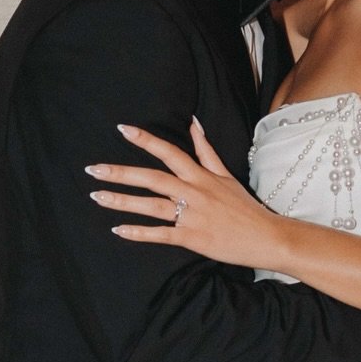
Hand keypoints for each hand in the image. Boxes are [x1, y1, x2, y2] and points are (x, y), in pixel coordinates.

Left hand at [87, 118, 285, 268]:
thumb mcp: (226, 175)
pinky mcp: (192, 238)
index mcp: (201, 176)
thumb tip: (194, 123)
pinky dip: (139, 232)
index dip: (145, 140)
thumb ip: (206, 151)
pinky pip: (160, 234)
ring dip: (123, 201)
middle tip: (93, 170)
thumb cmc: (245, 207)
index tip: (122, 130)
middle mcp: (194, 192)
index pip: (169, 152)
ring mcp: (192, 216)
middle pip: (152, 178)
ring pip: (151, 206)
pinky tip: (118, 229)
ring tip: (97, 197)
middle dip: (121, 173)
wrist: (266, 236)